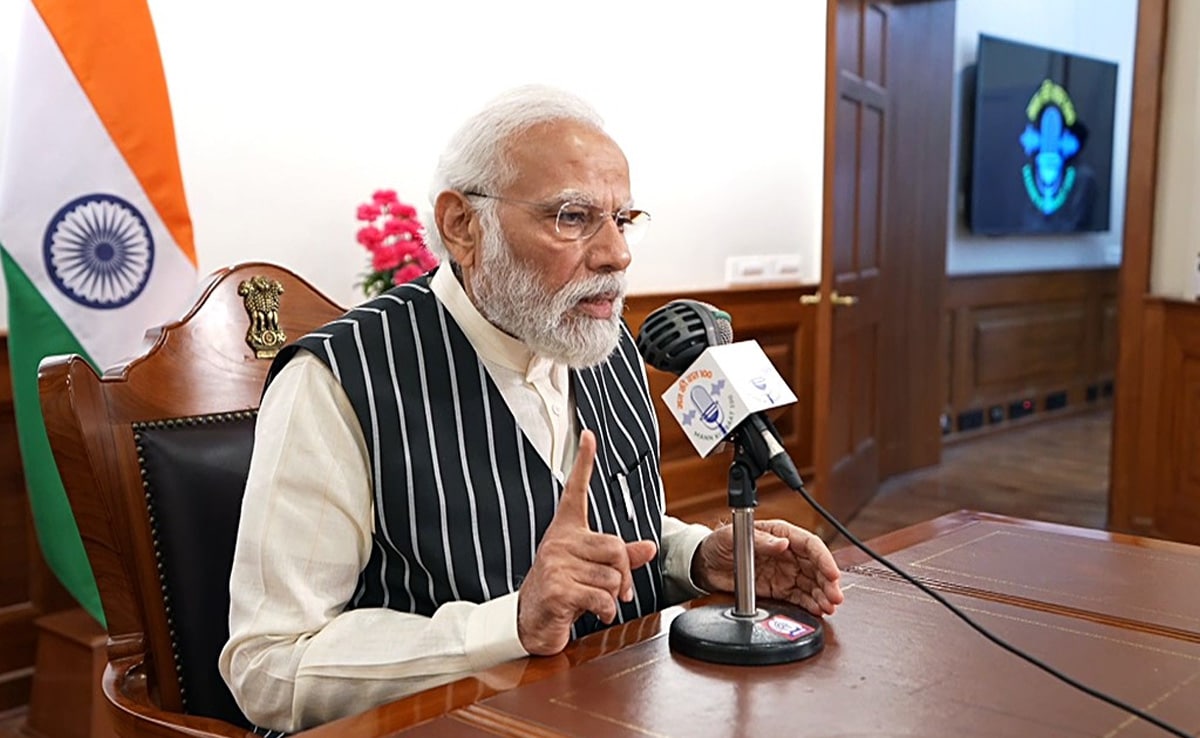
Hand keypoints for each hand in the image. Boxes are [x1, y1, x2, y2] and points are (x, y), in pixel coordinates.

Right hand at [517, 430, 657, 654]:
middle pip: (615, 547)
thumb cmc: (561, 591)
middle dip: (624, 575)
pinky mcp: (557, 589)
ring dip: (613, 597)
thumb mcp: (591, 569)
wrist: (530, 621)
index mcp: (567, 531)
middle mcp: (559, 542)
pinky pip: (602, 597)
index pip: (575, 490)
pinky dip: (606, 610)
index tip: (588, 435)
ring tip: (596, 602)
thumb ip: (620, 558)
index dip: (583, 462)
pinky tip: (594, 613)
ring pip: (611, 576)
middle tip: (619, 591)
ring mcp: (555, 564)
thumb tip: (649, 547)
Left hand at [692, 519, 842, 615]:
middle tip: (835, 597)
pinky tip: (819, 610)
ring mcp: (786, 572)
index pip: (810, 545)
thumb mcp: (732, 536)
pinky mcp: (780, 589)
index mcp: (781, 534)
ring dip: (823, 595)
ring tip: (829, 607)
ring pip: (812, 584)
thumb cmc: (719, 542)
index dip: (824, 559)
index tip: (832, 574)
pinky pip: (800, 597)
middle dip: (829, 582)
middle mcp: (788, 553)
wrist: (706, 564)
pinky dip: (811, 604)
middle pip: (817, 567)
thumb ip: (759, 540)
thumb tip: (783, 543)